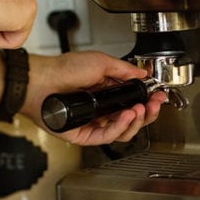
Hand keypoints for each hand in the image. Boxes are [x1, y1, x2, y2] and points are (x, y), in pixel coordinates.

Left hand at [18, 51, 166, 144]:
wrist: (41, 81)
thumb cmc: (62, 69)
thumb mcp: (100, 62)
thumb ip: (124, 69)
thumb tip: (142, 72)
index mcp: (106, 93)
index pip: (134, 101)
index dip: (148, 101)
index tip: (158, 96)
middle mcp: (101, 109)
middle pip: (133, 119)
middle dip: (147, 113)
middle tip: (154, 105)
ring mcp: (93, 123)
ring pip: (123, 131)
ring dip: (136, 121)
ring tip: (139, 109)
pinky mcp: (84, 135)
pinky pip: (107, 137)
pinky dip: (120, 127)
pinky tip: (126, 116)